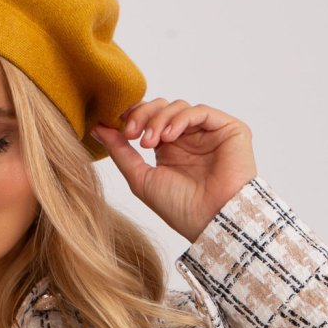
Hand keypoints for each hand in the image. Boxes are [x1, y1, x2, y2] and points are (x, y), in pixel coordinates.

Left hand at [91, 99, 257, 243]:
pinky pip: (200, 111)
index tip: (117, 127)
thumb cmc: (179, 208)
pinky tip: (169, 137)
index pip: (149, 118)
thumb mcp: (140, 178)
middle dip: (142, 115)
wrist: (212, 221)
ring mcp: (208, 133)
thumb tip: (98, 128)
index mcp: (169, 148)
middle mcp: (189, 138)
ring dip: (159, 120)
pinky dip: (181, 119)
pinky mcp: (228, 129)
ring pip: (179, 106)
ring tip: (150, 143)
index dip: (133, 116)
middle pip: (162, 107)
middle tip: (131, 133)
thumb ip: (120, 152)